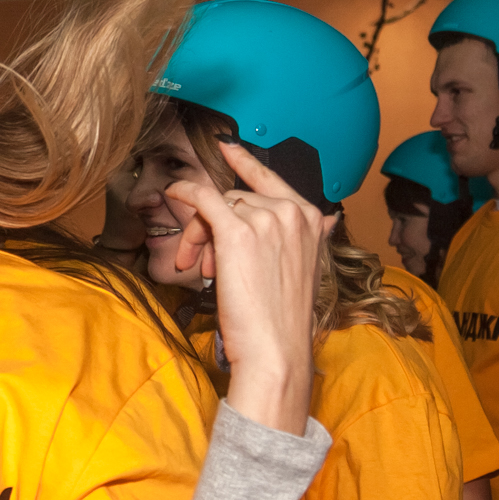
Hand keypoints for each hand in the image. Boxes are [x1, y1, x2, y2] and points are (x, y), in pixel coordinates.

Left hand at [163, 143, 331, 432]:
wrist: (276, 350)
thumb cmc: (283, 320)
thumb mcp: (305, 270)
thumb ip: (310, 238)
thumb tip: (326, 220)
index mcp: (310, 219)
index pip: (271, 180)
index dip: (246, 163)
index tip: (227, 149)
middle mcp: (291, 212)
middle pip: (236, 198)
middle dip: (213, 225)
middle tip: (202, 260)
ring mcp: (266, 218)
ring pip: (217, 206)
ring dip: (199, 233)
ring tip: (199, 269)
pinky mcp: (236, 231)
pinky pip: (203, 198)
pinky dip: (184, 194)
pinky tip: (172, 195)